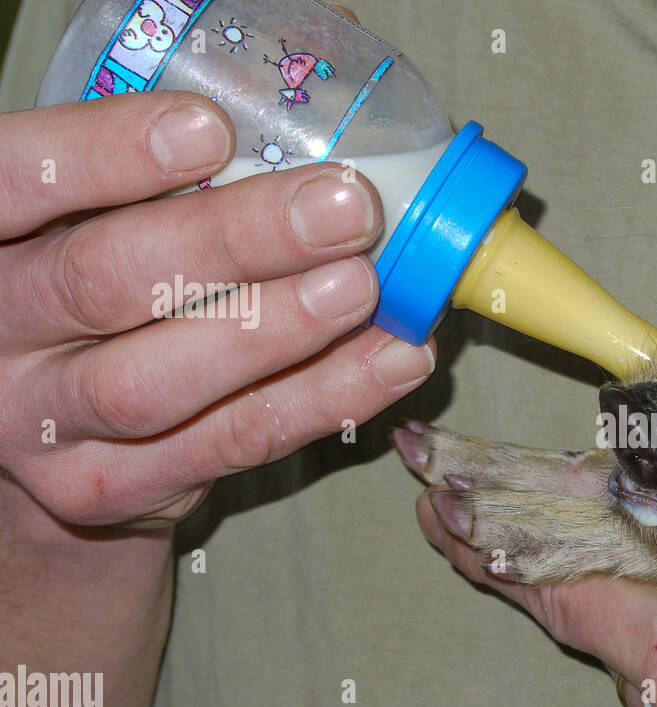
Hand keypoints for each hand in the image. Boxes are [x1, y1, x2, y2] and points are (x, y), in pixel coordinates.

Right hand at [0, 89, 435, 534]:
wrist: (55, 435)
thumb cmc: (96, 285)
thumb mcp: (98, 208)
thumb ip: (174, 147)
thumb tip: (328, 43)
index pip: (14, 182)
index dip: (104, 153)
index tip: (210, 129)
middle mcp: (0, 328)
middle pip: (103, 280)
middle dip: (233, 240)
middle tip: (344, 206)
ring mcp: (48, 421)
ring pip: (156, 380)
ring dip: (276, 331)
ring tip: (365, 286)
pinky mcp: (113, 487)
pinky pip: (229, 443)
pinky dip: (321, 400)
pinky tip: (392, 358)